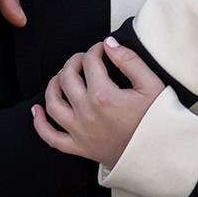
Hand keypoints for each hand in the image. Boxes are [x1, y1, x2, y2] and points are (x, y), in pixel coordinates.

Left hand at [32, 38, 164, 166]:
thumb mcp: (151, 84)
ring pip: (53, 103)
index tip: (103, 48)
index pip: (90, 62)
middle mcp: (87, 114)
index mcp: (104, 97)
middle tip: (86, 58)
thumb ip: (128, 60)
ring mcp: (81, 132)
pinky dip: (40, 124)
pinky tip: (36, 111)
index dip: (96, 49)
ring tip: (63, 75)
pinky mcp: (80, 148)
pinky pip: (51, 137)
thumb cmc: (158, 121)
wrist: (160, 153)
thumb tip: (109, 43)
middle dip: (75, 61)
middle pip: (67, 78)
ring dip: (54, 84)